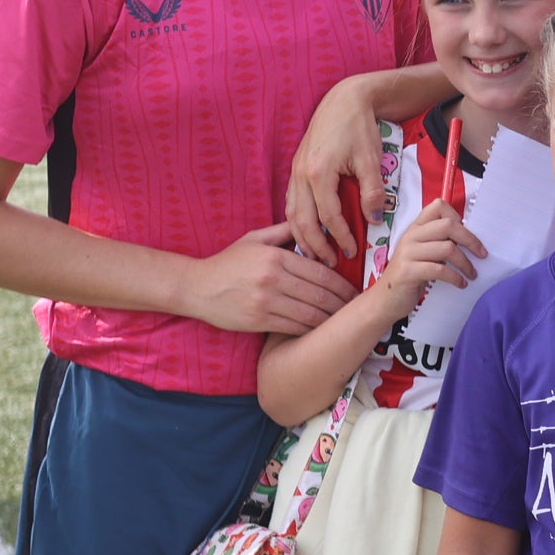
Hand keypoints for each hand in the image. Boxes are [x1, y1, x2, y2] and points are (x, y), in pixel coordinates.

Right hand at [177, 222, 357, 333]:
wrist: (196, 288)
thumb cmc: (228, 263)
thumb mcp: (255, 240)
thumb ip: (285, 232)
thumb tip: (315, 224)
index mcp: (276, 257)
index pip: (320, 271)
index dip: (342, 283)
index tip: (356, 291)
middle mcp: (272, 279)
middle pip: (320, 293)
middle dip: (343, 303)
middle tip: (358, 309)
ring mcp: (265, 301)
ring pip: (311, 313)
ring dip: (332, 319)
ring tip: (346, 321)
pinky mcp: (259, 320)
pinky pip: (295, 327)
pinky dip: (313, 329)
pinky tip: (324, 330)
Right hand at [286, 80, 390, 265]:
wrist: (345, 99)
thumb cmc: (359, 127)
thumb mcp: (371, 159)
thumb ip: (372, 191)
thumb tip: (374, 220)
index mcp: (319, 173)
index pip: (328, 216)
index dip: (340, 237)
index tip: (352, 252)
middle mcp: (301, 174)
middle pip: (303, 220)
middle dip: (316, 245)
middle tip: (330, 263)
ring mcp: (295, 170)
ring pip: (292, 212)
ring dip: (302, 236)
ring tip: (315, 254)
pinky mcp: (296, 167)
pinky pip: (291, 201)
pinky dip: (297, 220)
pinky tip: (305, 231)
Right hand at [376, 200, 484, 313]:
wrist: (385, 300)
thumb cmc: (411, 276)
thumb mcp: (424, 254)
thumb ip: (439, 243)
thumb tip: (470, 240)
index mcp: (416, 228)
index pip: (438, 206)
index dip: (457, 217)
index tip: (468, 235)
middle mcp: (411, 236)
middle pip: (448, 225)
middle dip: (471, 240)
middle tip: (482, 254)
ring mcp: (408, 253)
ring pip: (447, 248)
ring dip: (466, 263)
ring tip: (472, 274)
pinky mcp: (408, 271)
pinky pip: (440, 270)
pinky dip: (455, 278)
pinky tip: (461, 284)